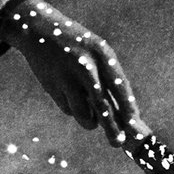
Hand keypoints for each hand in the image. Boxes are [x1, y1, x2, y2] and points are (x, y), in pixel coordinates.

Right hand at [5, 0, 146, 145]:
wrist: (39, 30)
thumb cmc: (78, 46)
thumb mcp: (97, 53)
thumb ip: (109, 79)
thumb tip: (123, 114)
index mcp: (102, 54)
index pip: (118, 86)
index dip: (127, 107)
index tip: (134, 125)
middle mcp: (84, 65)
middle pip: (101, 103)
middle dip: (111, 126)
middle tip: (117, 143)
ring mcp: (66, 77)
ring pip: (82, 112)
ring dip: (90, 121)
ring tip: (92, 119)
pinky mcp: (51, 86)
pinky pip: (67, 108)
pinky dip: (71, 108)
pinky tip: (67, 92)